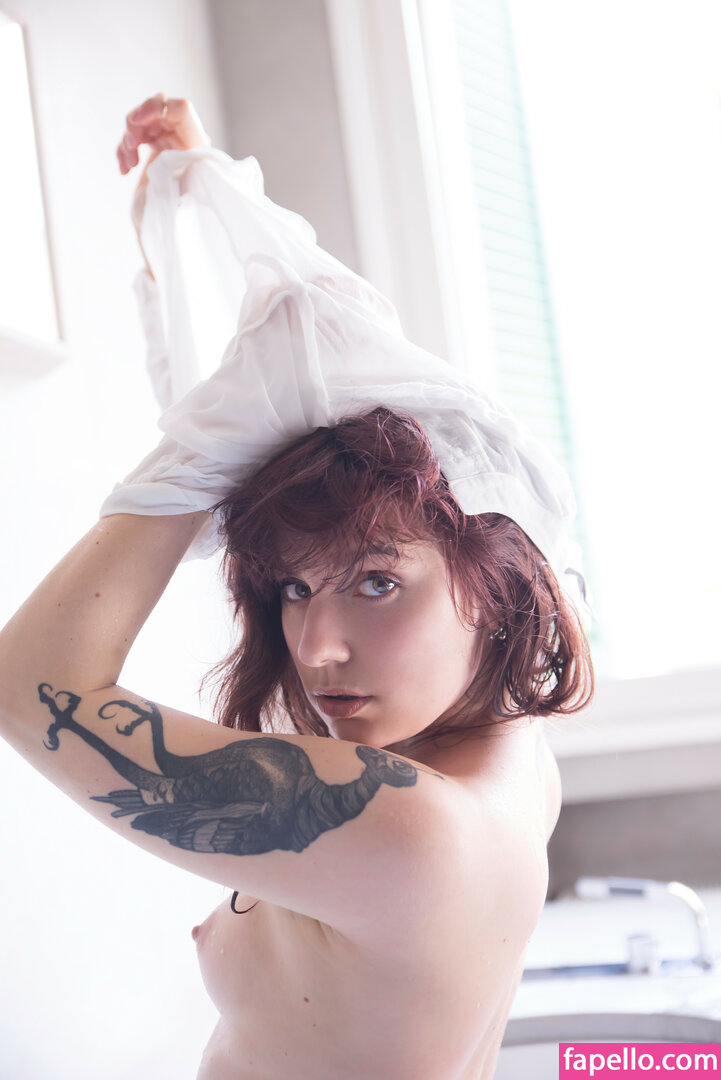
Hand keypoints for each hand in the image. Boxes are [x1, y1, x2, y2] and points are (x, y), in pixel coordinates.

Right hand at [117, 93, 211, 268]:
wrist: (168, 243)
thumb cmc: (178, 222)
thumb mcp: (177, 189)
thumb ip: (175, 157)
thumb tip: (171, 125)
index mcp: (196, 147)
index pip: (180, 109)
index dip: (156, 108)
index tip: (137, 125)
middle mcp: (185, 143)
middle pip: (158, 109)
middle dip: (137, 123)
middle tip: (131, 145)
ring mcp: (169, 148)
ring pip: (142, 122)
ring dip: (128, 138)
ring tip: (127, 164)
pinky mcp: (156, 155)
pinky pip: (135, 139)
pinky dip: (124, 150)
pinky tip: (124, 169)